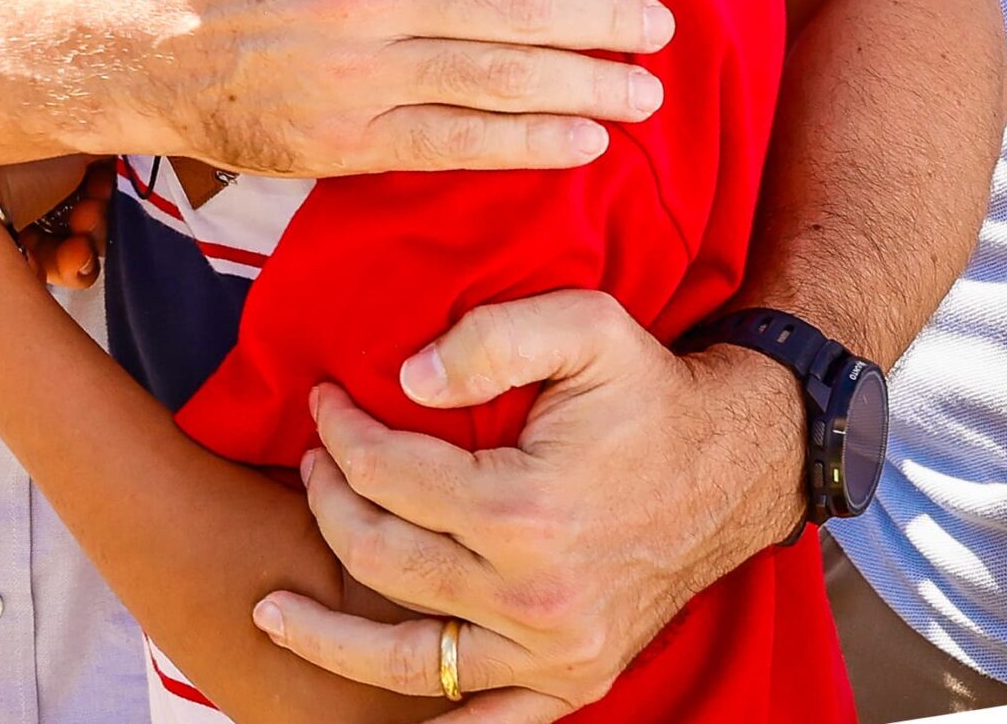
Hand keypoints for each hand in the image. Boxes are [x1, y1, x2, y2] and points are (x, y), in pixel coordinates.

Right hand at [126, 0, 670, 177]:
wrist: (139, 43)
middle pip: (514, 4)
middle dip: (603, 17)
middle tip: (663, 24)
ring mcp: (357, 73)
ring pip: (498, 78)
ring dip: (587, 83)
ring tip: (647, 88)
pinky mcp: (345, 142)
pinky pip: (455, 144)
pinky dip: (529, 144)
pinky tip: (585, 140)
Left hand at [251, 292, 804, 719]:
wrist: (734, 462)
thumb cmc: (649, 388)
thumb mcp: (584, 323)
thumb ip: (490, 338)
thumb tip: (405, 379)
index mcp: (526, 510)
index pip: (390, 477)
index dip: (340, 434)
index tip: (322, 401)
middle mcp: (536, 598)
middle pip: (385, 561)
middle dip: (329, 504)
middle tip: (309, 463)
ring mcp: (556, 653)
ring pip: (410, 659)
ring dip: (332, 637)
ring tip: (272, 609)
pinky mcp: (574, 680)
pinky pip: (487, 721)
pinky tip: (363, 705)